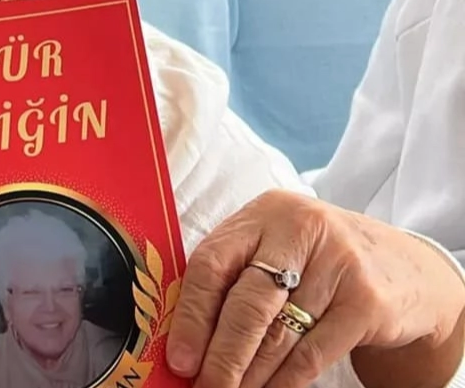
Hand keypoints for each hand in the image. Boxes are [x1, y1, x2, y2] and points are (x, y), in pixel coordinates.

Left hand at [165, 190, 464, 387]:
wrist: (406, 269)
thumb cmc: (316, 261)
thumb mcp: (275, 249)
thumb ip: (232, 276)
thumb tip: (185, 337)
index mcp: (264, 213)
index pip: (212, 262)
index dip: (191, 314)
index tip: (179, 356)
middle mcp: (300, 230)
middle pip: (247, 302)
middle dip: (221, 354)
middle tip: (204, 386)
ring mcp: (338, 263)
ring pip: (280, 334)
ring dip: (249, 374)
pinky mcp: (367, 300)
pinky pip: (313, 353)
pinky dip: (285, 380)